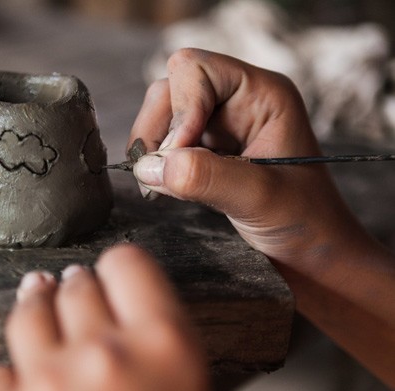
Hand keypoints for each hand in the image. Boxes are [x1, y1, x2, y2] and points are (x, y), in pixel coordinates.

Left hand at [0, 244, 215, 390]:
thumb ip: (166, 347)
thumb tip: (138, 316)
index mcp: (165, 347)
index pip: (129, 263)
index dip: (119, 271)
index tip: (113, 278)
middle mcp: (105, 355)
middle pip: (78, 284)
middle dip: (78, 293)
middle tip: (78, 303)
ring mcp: (47, 382)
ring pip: (29, 312)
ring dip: (37, 312)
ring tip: (39, 308)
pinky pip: (1, 373)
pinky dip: (14, 381)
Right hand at [130, 48, 368, 276]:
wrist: (310, 251)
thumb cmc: (305, 220)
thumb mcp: (260, 197)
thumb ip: (206, 177)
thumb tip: (150, 166)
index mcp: (262, 94)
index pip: (198, 70)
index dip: (180, 108)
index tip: (177, 154)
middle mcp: (236, 102)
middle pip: (170, 90)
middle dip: (158, 131)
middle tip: (156, 173)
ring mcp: (217, 126)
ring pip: (161, 117)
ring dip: (152, 150)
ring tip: (160, 186)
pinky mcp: (203, 151)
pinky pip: (163, 145)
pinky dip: (155, 166)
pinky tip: (165, 189)